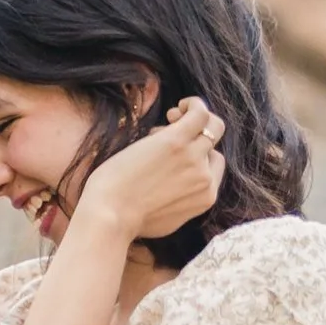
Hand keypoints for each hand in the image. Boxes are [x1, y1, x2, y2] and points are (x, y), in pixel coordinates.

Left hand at [73, 98, 224, 245]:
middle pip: (212, 146)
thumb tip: (177, 188)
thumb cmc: (128, 220)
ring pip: (213, 126)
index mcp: (205, 198)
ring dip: (195, 117)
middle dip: (195, 136)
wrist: (111, 216)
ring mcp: (193, 158)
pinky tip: (179, 106)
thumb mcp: (166, 220)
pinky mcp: (177, 142)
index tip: (173, 155)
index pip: (214, 166)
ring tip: (172, 117)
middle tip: (170, 132)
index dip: (196, 155)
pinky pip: (199, 113)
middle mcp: (205, 178)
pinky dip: (193, 104)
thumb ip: (181, 203)